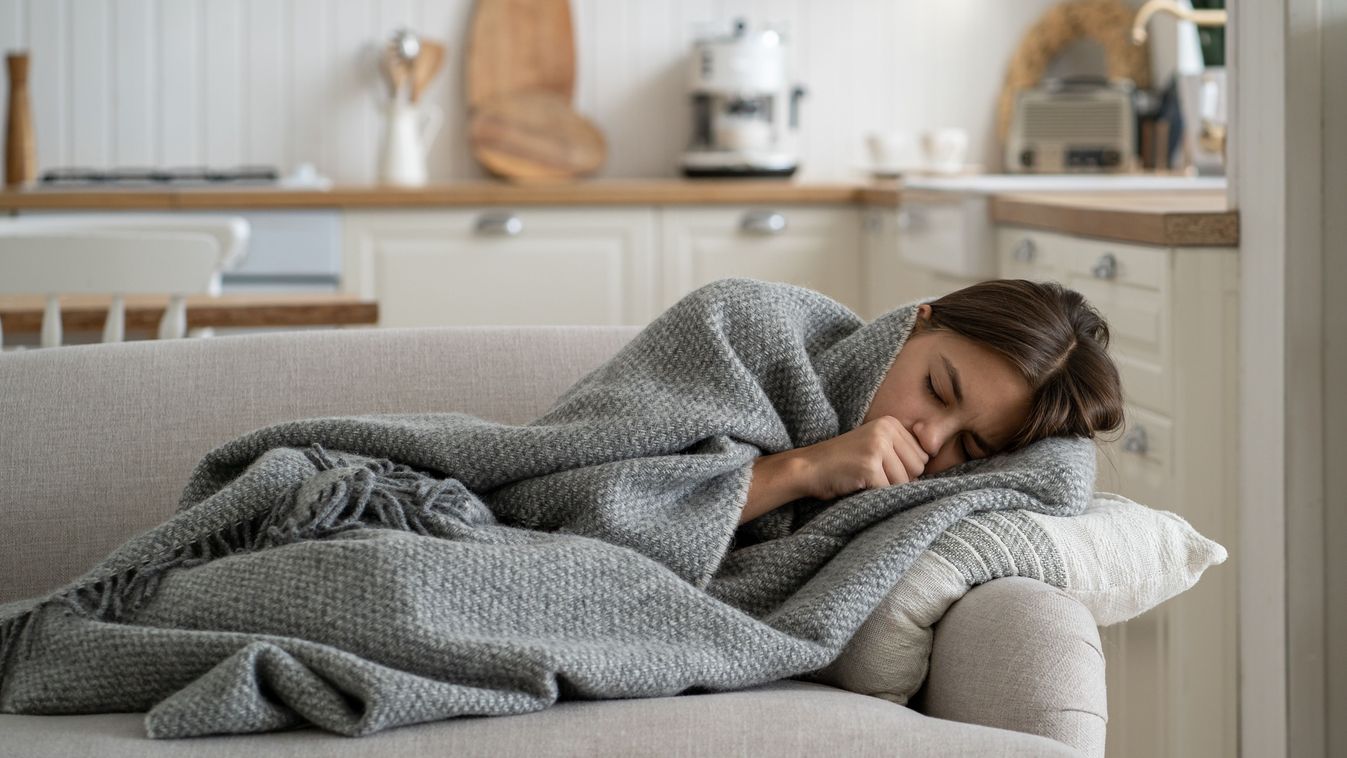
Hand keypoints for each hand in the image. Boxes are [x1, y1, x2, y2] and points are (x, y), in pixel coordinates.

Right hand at [794, 416, 928, 500]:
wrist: (808, 468)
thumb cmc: (843, 463)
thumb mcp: (876, 447)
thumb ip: (903, 451)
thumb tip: (934, 457)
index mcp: (890, 422)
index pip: (922, 456)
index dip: (903, 469)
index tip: (878, 466)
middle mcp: (886, 429)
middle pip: (918, 468)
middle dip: (898, 479)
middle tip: (870, 474)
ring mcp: (877, 446)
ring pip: (905, 482)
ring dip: (886, 488)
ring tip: (863, 479)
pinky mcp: (869, 465)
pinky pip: (889, 491)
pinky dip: (875, 495)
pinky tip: (858, 484)